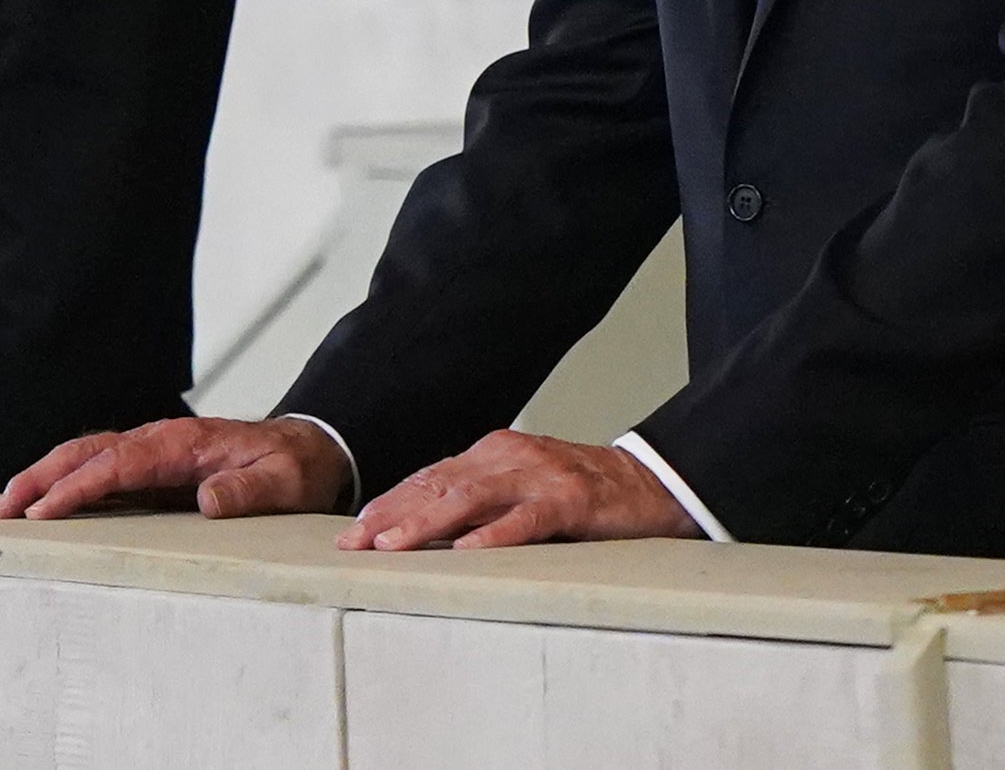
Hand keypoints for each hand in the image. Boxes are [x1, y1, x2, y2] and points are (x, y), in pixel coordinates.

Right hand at [0, 415, 352, 521]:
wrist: (308, 449)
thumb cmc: (294, 466)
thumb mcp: (282, 481)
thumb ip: (248, 489)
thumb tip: (209, 499)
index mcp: (185, 443)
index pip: (119, 462)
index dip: (79, 487)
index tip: (44, 511)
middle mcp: (162, 441)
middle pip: (89, 451)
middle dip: (41, 476)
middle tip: (2, 508)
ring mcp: (155, 452)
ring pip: (88, 456)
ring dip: (46, 477)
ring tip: (8, 507)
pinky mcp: (155, 467)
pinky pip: (103, 469)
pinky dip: (68, 481)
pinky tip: (46, 504)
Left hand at [339, 430, 702, 550]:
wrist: (652, 482)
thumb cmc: (583, 493)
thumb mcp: (522, 489)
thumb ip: (480, 500)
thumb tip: (424, 527)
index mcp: (494, 453)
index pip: (429, 478)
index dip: (388, 503)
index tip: (352, 532)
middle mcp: (511, 457)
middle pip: (439, 485)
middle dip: (392, 515)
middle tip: (354, 544)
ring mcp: (540, 477)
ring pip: (472, 498)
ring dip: (426, 523)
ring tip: (393, 546)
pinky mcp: (571, 500)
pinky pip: (527, 520)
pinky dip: (495, 535)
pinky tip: (468, 551)